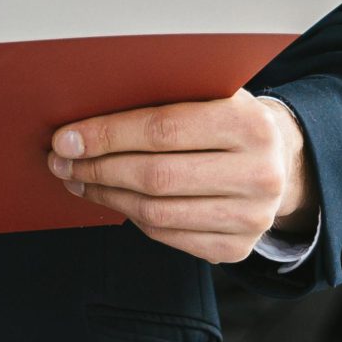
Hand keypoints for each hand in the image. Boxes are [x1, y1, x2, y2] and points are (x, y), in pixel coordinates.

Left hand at [49, 89, 314, 264]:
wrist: (280, 160)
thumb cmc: (225, 117)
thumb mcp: (207, 93)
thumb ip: (159, 97)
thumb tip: (82, 116)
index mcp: (249, 123)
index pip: (162, 130)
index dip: (106, 135)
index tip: (65, 139)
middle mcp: (259, 174)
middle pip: (156, 177)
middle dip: (96, 169)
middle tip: (61, 161)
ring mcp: (252, 217)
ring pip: (156, 212)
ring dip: (105, 195)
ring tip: (77, 179)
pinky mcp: (237, 247)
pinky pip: (167, 235)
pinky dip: (130, 216)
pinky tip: (110, 198)